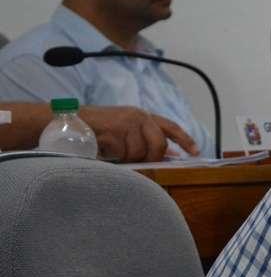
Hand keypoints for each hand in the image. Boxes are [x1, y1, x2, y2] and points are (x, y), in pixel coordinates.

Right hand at [79, 106, 198, 161]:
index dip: (185, 140)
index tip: (196, 152)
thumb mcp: (126, 129)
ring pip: (139, 153)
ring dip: (127, 158)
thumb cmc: (98, 129)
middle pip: (158, 145)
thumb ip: (147, 138)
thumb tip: (170, 155)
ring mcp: (126, 123)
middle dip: (151, 158)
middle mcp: (138, 117)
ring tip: (113, 150)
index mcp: (142, 116)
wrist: (69, 121)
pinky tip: (104, 148)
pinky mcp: (114, 132)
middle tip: (136, 160)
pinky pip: (122, 154)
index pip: (171, 127)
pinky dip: (114, 157)